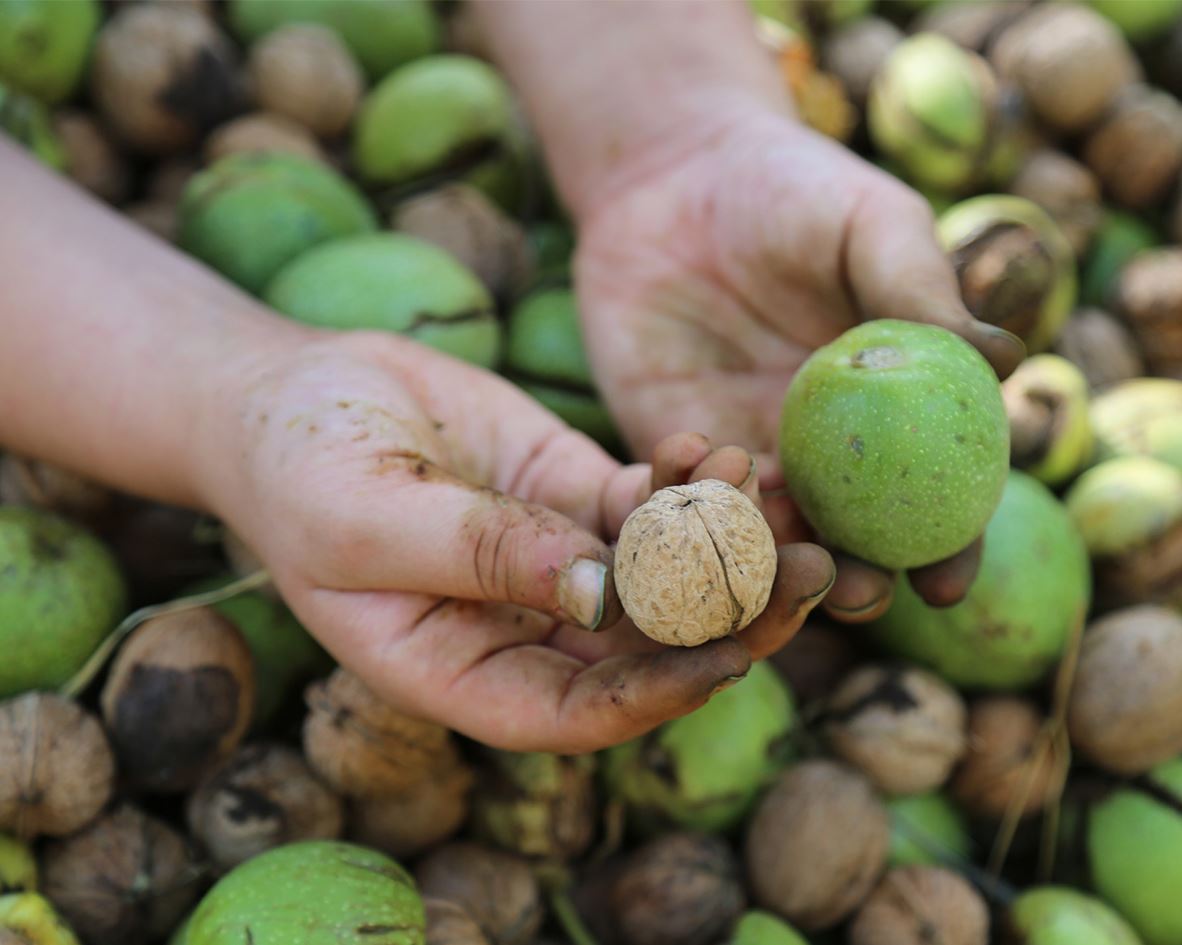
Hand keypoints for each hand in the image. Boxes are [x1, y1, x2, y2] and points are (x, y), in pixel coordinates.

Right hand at [198, 331, 833, 752]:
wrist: (294, 395)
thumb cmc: (301, 469)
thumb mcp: (367, 515)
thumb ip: (478, 553)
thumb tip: (598, 591)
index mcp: (470, 674)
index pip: (582, 713)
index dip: (660, 694)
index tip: (734, 655)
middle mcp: (532, 635)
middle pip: (652, 649)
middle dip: (735, 614)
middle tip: (810, 569)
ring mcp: (566, 568)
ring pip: (672, 576)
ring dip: (733, 543)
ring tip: (784, 494)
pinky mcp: (583, 501)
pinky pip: (656, 505)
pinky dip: (694, 482)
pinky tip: (723, 447)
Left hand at [574, 105, 1022, 618]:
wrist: (673, 168)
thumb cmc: (794, 187)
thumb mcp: (870, 226)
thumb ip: (925, 292)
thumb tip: (1013, 358)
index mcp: (893, 417)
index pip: (931, 503)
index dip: (946, 551)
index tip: (945, 582)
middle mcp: (823, 456)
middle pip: (846, 545)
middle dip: (853, 586)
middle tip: (852, 594)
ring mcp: (743, 457)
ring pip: (757, 538)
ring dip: (764, 567)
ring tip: (769, 570)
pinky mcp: (666, 450)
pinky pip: (673, 497)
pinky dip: (679, 505)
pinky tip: (688, 485)